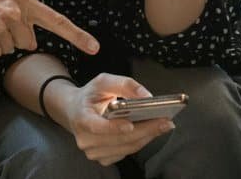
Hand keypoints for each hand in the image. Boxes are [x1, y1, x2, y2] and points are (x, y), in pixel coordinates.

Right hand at [51, 73, 175, 165]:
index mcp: (80, 117)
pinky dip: (141, 141)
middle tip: (165, 121)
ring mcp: (93, 152)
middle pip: (119, 139)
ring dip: (147, 136)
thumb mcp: (104, 81)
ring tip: (163, 125)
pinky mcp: (103, 158)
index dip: (113, 127)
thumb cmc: (90, 95)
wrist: (75, 111)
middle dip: (145, 130)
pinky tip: (151, 131)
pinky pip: (127, 152)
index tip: (131, 125)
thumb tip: (147, 97)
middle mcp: (85, 139)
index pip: (96, 126)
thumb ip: (125, 84)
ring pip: (126, 147)